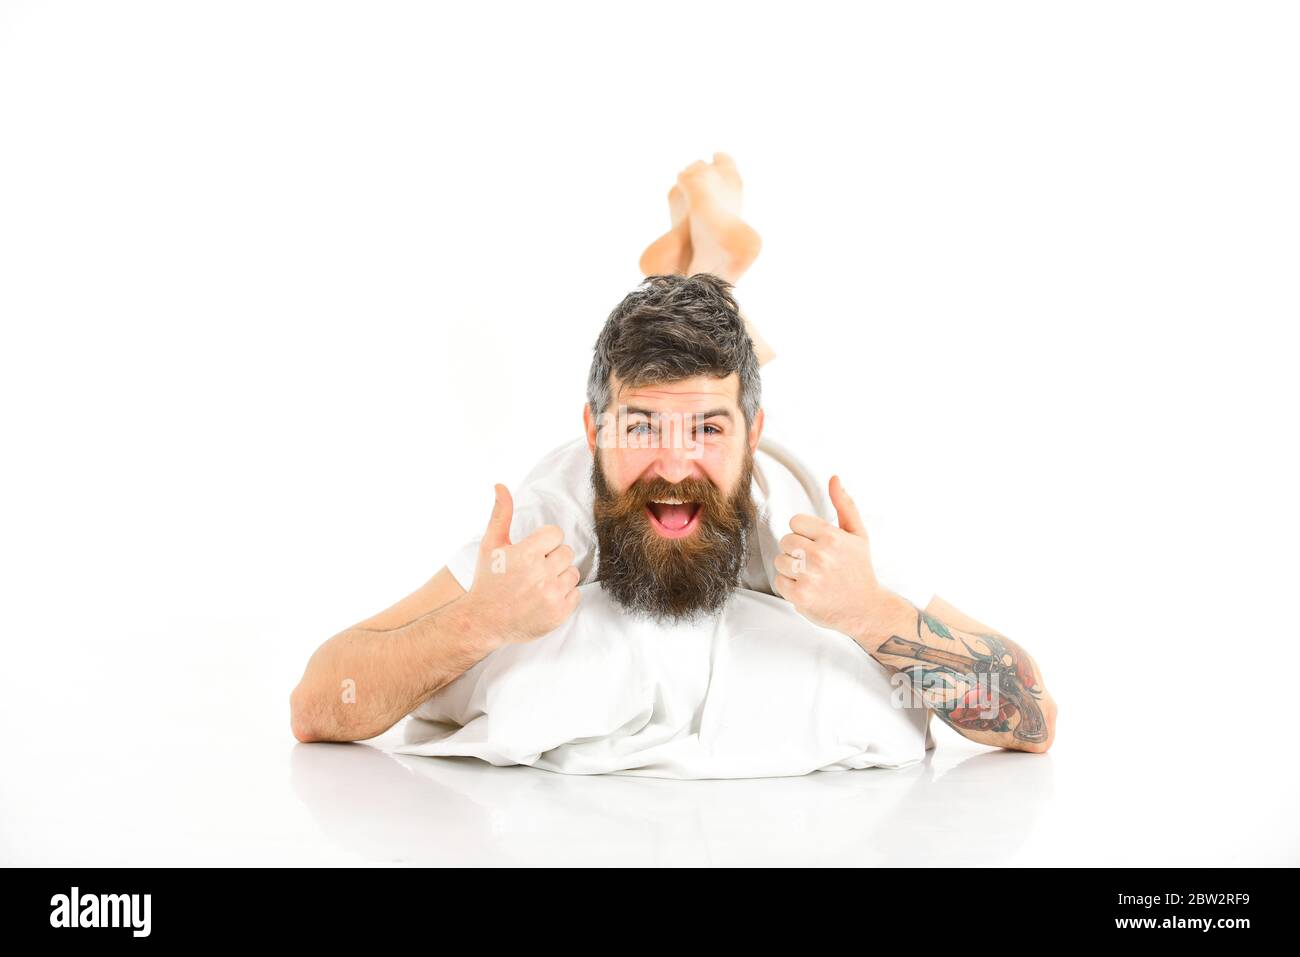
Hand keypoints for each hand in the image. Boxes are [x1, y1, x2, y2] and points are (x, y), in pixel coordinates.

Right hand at [464, 484, 580, 645]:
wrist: (483, 621)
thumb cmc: (487, 581)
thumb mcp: (490, 545)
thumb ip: (501, 514)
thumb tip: (501, 485)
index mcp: (526, 554)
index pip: (556, 534)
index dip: (544, 542)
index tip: (531, 552)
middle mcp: (541, 575)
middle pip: (566, 552)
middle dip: (552, 558)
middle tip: (533, 570)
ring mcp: (551, 596)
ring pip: (573, 573)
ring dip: (559, 577)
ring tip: (538, 585)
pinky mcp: (559, 613)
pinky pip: (576, 594)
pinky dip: (563, 596)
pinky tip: (544, 599)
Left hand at [772, 475, 911, 649]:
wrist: (866, 609)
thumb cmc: (859, 570)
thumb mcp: (858, 534)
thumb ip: (845, 505)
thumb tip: (834, 479)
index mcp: (832, 537)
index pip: (795, 522)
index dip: (804, 533)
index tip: (816, 544)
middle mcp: (821, 555)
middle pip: (785, 540)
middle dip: (796, 550)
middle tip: (815, 562)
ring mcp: (810, 576)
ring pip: (779, 561)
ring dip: (791, 569)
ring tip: (811, 575)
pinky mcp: (801, 596)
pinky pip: (779, 582)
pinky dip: (789, 587)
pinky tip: (808, 588)